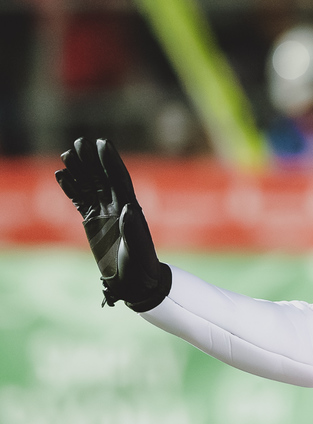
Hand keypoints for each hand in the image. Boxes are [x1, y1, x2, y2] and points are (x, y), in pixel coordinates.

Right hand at [56, 138, 170, 311]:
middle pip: (102, 177)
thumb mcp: (138, 249)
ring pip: (89, 186)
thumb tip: (128, 208)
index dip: (111, 161)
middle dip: (92, 160)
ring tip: (67, 153)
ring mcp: (104, 213)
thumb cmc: (141, 265)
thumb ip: (133, 229)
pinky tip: (61, 176)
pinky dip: (71, 188)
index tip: (102, 143)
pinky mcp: (92, 222)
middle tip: (79, 142)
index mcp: (131, 207)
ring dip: (80, 170)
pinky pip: (80, 201)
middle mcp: (117, 206)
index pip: (119, 179)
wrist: (135, 281)